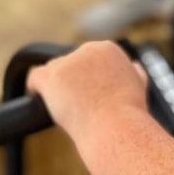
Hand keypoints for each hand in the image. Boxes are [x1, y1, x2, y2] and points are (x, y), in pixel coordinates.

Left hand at [27, 42, 146, 138]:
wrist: (116, 125)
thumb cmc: (129, 111)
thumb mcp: (139, 84)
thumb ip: (133, 71)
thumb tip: (133, 67)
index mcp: (108, 48)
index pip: (88, 56)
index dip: (86, 75)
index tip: (87, 92)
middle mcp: (87, 50)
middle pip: (69, 62)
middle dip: (71, 79)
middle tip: (75, 102)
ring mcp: (67, 63)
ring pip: (53, 71)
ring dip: (55, 86)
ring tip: (61, 106)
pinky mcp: (50, 77)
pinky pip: (34, 78)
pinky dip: (34, 88)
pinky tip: (36, 98)